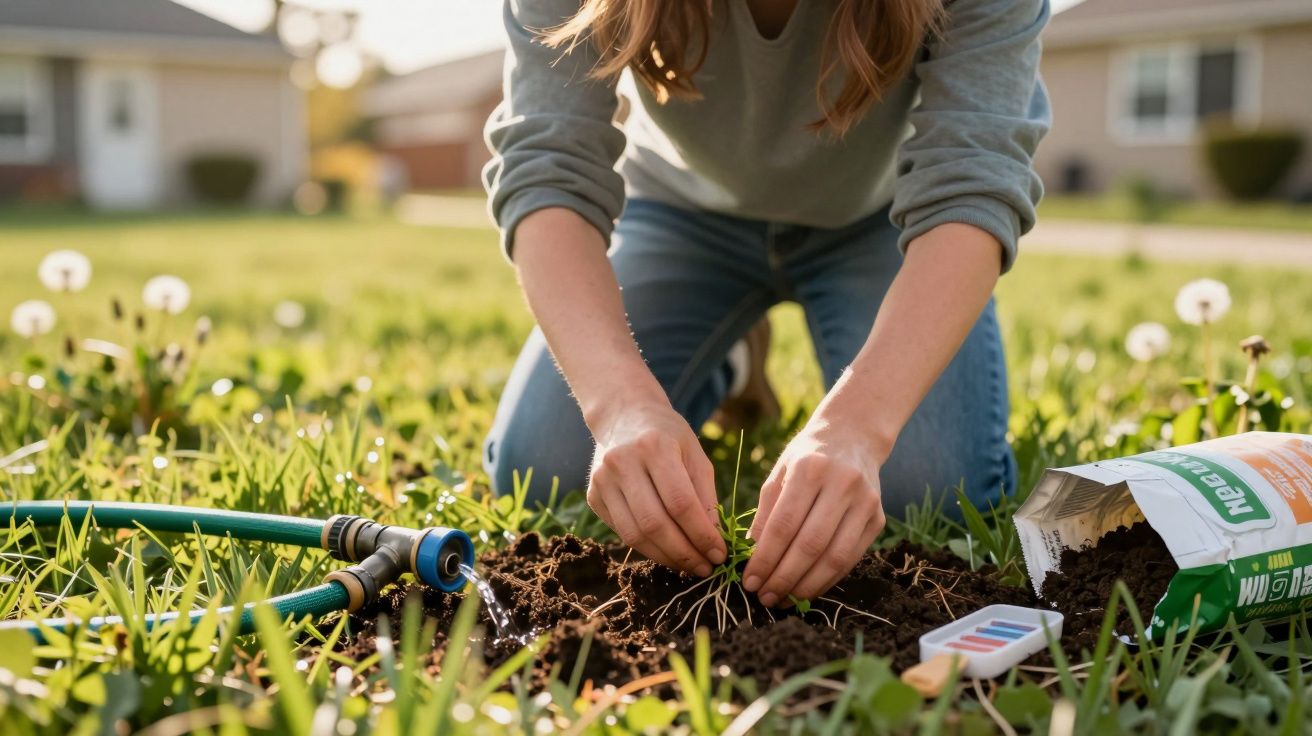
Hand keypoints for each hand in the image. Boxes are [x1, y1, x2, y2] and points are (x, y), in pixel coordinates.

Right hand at [586, 400, 726, 575]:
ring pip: (635, 535)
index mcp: (654, 446)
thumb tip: (714, 541)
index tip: (720, 554)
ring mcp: (602, 480)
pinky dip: (648, 548)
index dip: (701, 535)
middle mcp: (622, 462)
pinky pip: (622, 533)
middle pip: (655, 523)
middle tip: (706, 568)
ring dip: (666, 557)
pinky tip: (668, 551)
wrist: (623, 416)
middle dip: (684, 553)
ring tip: (689, 565)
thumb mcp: (695, 454)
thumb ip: (705, 496)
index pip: (680, 503)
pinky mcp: (593, 496)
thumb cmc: (668, 436)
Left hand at [742, 413, 886, 606]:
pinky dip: (828, 579)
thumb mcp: (780, 472)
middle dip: (783, 577)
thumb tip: (753, 554)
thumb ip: (766, 511)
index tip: (749, 580)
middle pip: (810, 544)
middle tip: (764, 597)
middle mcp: (842, 484)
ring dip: (806, 585)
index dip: (765, 558)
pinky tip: (807, 588)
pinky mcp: (877, 519)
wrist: (853, 436)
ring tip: (783, 599)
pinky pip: (851, 559)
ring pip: (834, 557)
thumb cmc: (808, 456)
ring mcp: (865, 503)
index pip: (784, 524)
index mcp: (810, 469)